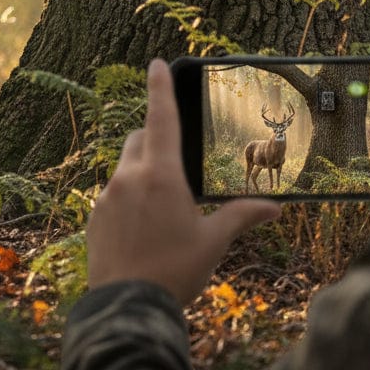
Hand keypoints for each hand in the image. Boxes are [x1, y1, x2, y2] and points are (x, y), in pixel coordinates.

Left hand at [86, 59, 279, 305]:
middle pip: (139, 140)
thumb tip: (275, 207)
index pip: (161, 118)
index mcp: (161, 175)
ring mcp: (108, 195)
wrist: (126, 306)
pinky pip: (112, 194)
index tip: (157, 63)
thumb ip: (241, 216)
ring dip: (141, 174)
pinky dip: (127, 199)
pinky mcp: (94, 215)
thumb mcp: (213, 242)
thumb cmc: (174, 271)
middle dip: (154, 140)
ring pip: (125, 168)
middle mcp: (130, 176)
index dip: (160, 87)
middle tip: (174, 164)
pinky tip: (141, 229)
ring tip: (161, 209)